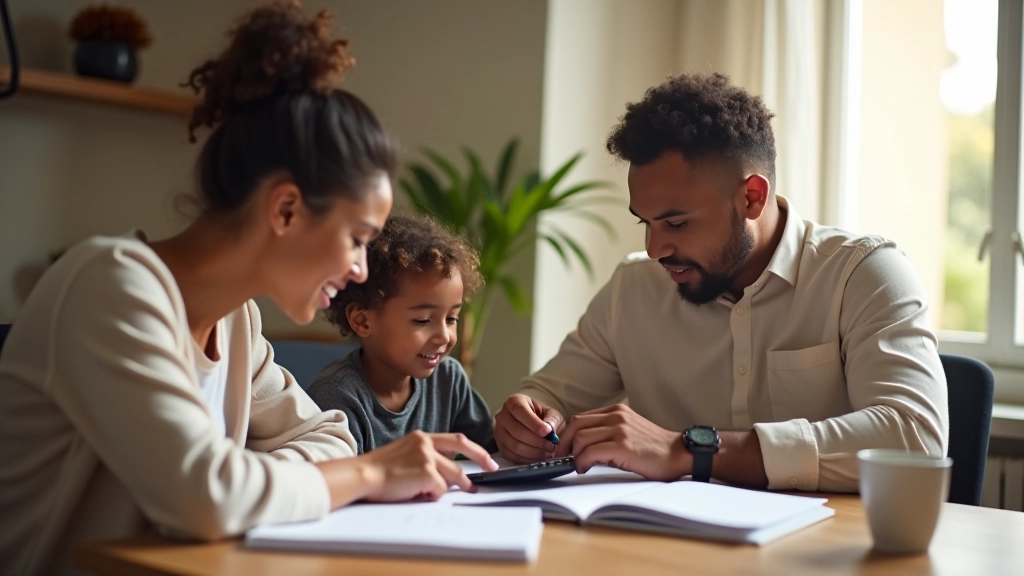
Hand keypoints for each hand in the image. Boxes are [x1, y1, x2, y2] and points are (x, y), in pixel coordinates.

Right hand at [357, 431, 497, 501]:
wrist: (362, 475)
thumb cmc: (378, 470)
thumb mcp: (404, 454)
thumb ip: (425, 458)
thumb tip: (447, 476)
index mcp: (421, 437)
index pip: (456, 439)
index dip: (475, 450)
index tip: (487, 459)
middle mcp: (427, 443)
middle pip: (462, 456)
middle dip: (481, 462)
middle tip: (491, 470)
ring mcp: (428, 457)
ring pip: (453, 477)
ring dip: (452, 488)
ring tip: (437, 494)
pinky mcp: (427, 473)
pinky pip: (440, 491)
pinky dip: (431, 496)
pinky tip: (414, 494)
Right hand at [494, 394, 564, 463]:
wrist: (535, 426)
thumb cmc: (542, 417)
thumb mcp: (551, 414)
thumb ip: (552, 420)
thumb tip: (550, 429)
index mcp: (514, 401)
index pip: (519, 411)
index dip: (533, 423)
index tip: (547, 432)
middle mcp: (503, 415)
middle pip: (516, 430)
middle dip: (536, 441)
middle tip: (551, 445)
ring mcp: (499, 432)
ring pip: (514, 445)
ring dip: (533, 452)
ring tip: (547, 452)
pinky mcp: (500, 447)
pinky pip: (512, 456)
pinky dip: (527, 459)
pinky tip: (538, 457)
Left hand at [554, 404, 689, 480]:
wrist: (679, 453)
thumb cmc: (655, 448)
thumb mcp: (630, 429)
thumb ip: (609, 430)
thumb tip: (583, 444)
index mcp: (617, 411)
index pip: (581, 418)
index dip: (568, 434)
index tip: (565, 447)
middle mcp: (616, 416)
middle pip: (576, 425)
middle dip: (565, 443)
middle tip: (563, 457)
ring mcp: (619, 430)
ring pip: (580, 439)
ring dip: (574, 454)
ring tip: (579, 465)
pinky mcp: (622, 446)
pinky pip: (590, 453)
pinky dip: (582, 462)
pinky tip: (585, 468)